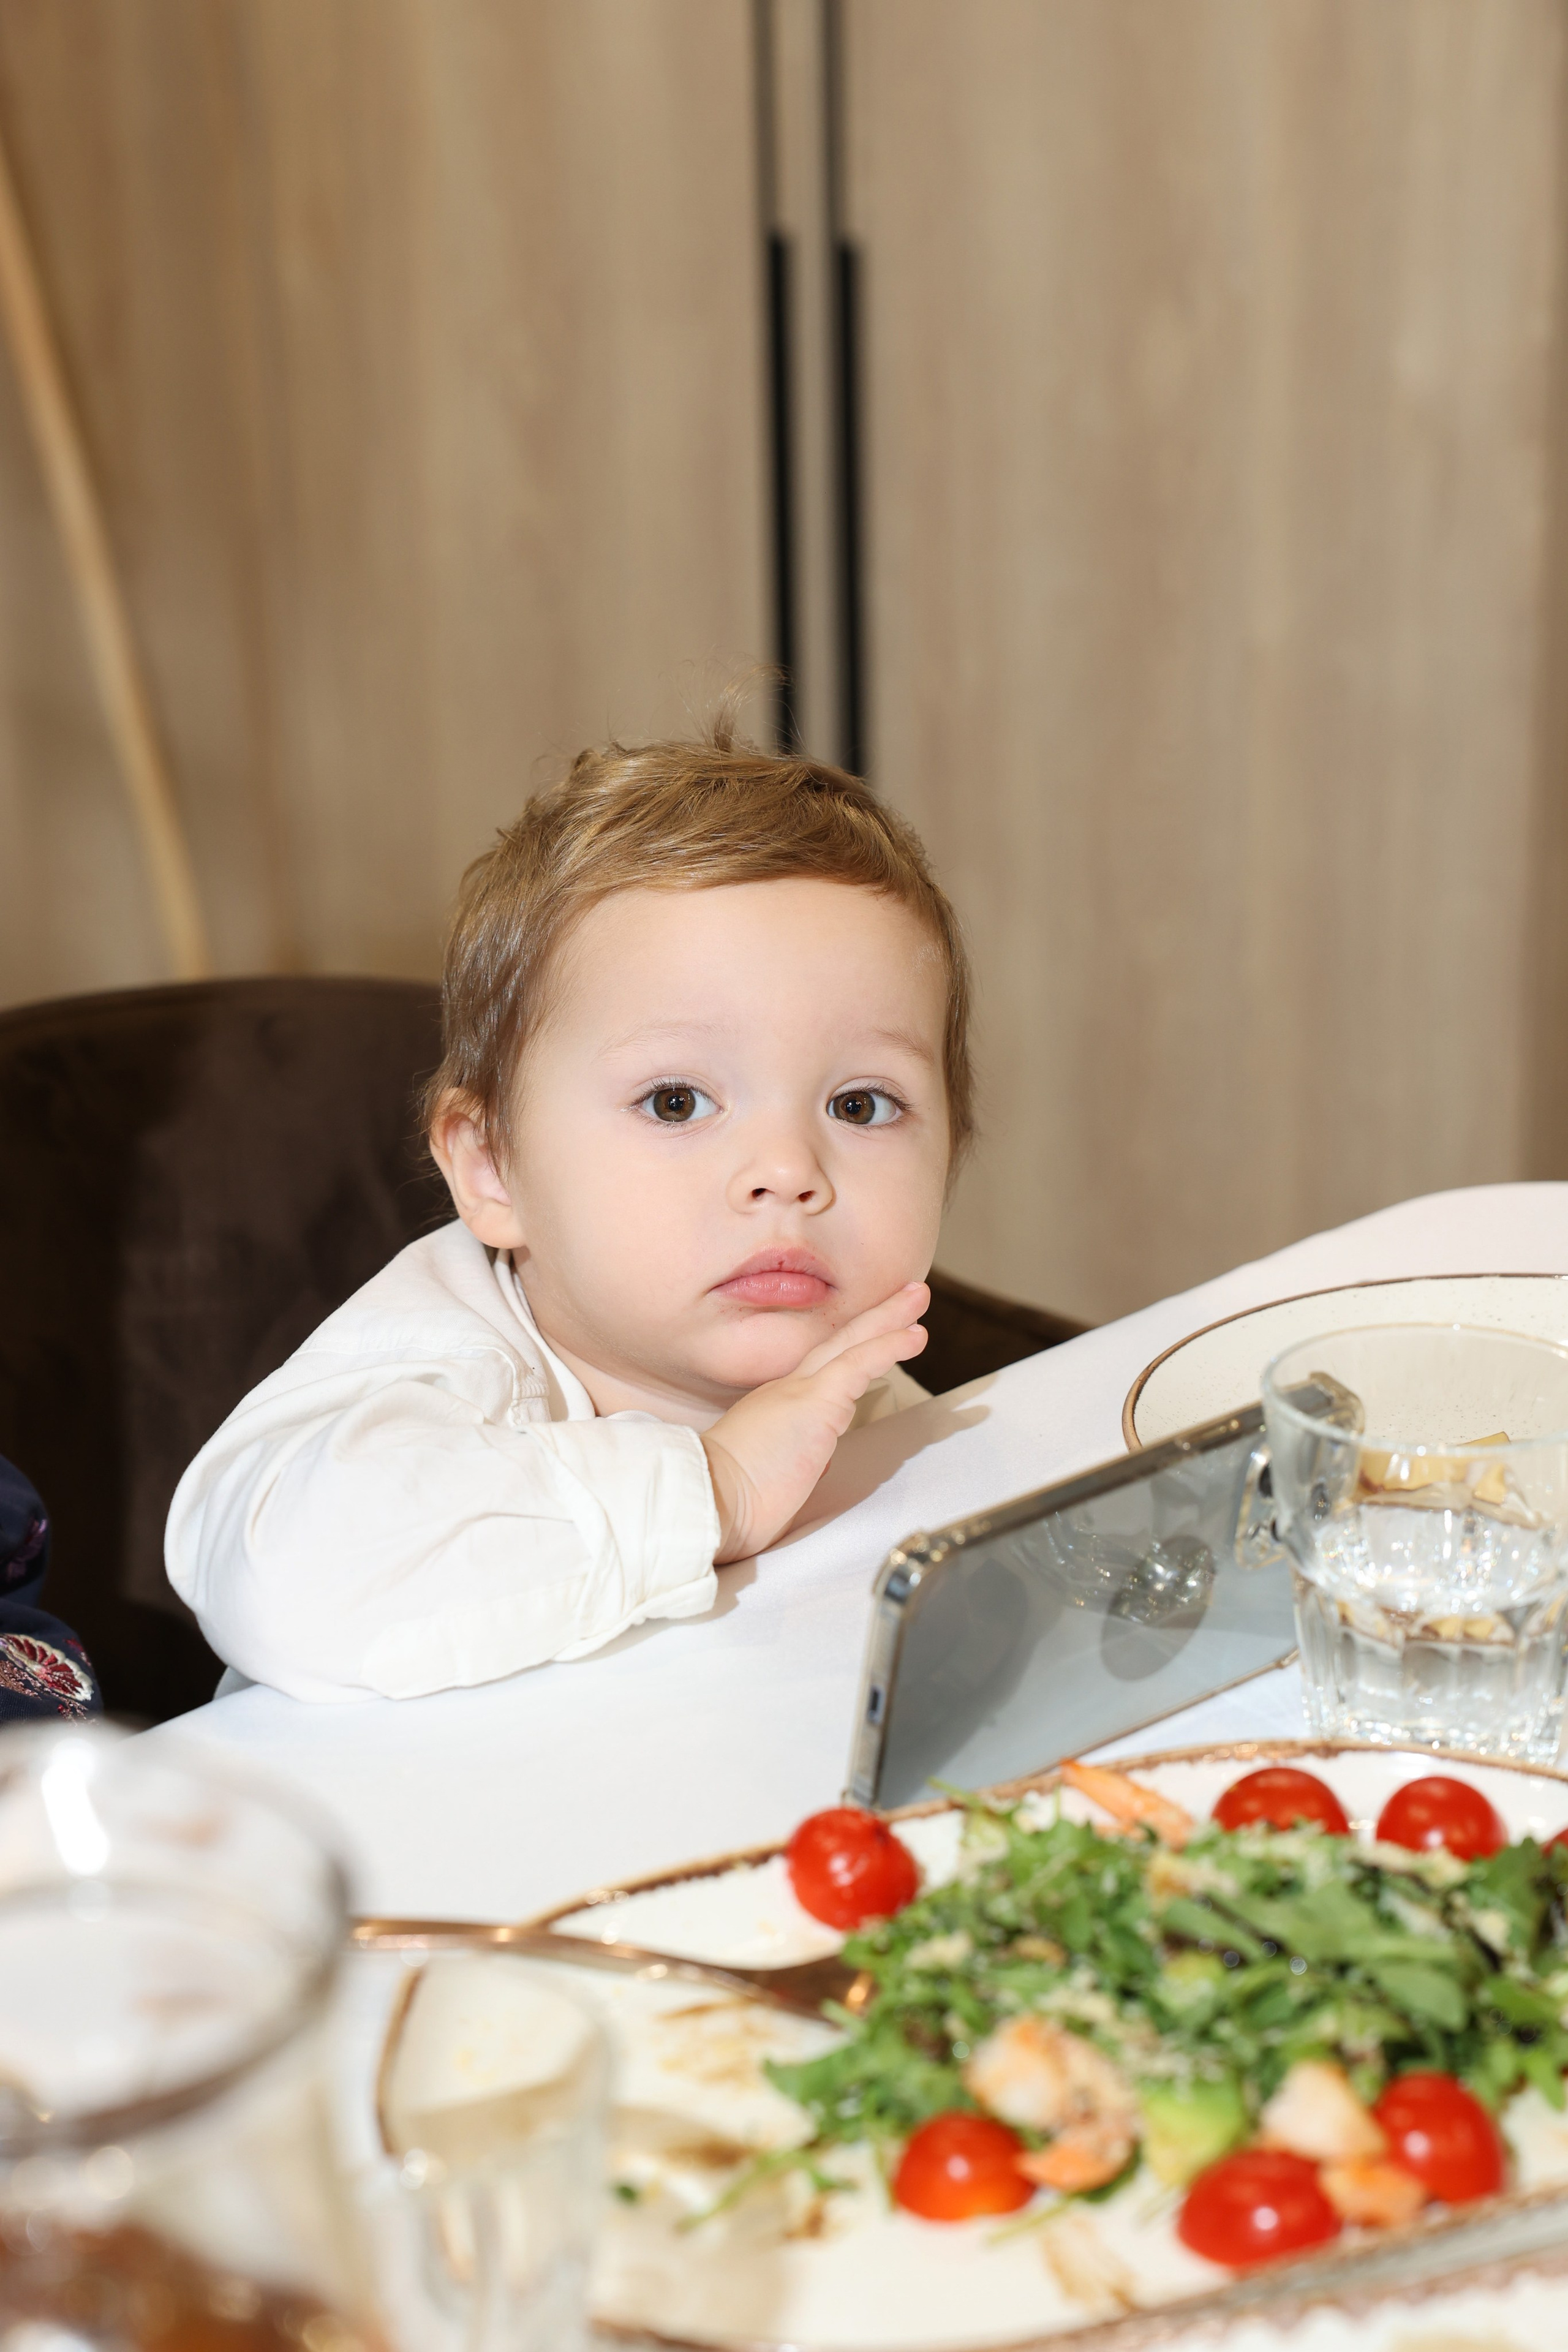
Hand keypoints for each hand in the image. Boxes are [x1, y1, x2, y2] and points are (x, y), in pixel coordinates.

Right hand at [700, 1282, 929, 1561]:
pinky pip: (860, 1363)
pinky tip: (913, 1335)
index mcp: (773, 1409)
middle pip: (837, 1345)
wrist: (707, 1502)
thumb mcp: (769, 1476)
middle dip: (873, 1321)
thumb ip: (795, 1463)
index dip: (849, 1353)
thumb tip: (812, 1465)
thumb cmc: (727, 1502)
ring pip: (851, 1345)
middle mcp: (785, 1392)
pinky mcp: (815, 1401)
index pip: (820, 1373)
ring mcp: (799, 1392)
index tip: (871, 1341)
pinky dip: (888, 1346)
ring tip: (916, 1299)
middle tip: (904, 1300)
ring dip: (888, 1321)